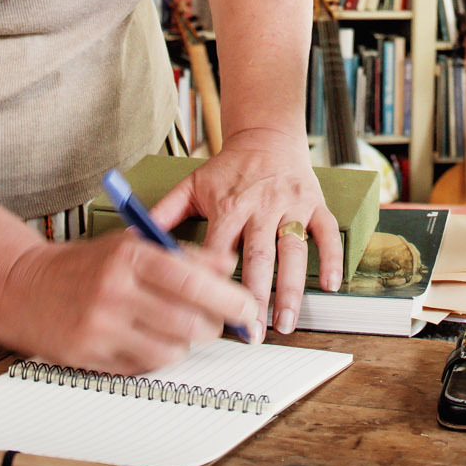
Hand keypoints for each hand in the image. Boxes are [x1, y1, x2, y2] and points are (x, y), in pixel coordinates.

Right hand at [0, 229, 255, 375]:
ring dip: (188, 342)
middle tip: (221, 322)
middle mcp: (116, 291)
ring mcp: (102, 327)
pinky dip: (159, 355)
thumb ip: (182, 252)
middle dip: (216, 325)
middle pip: (190, 320)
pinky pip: (145, 366)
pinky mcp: (92, 355)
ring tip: (182, 327)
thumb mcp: (132, 244)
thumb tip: (228, 262)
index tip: (248, 307)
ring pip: (172, 349)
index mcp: (130, 256)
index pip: (193, 279)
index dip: (229, 298)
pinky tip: (151, 339)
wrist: (24, 287)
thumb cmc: (86, 265)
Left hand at [148, 127, 336, 337]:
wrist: (266, 135)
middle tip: (252, 330)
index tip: (210, 315)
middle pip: (259, 255)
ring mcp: (291, 205)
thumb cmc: (229, 168)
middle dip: (256, 296)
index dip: (214, 283)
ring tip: (285, 322)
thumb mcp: (192, 185)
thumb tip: (133, 238)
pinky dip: (331, 257)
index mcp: (229, 204)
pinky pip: (327, 232)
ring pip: (293, 250)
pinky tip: (330, 284)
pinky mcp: (315, 203)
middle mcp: (261, 205)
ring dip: (290, 288)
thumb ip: (164, 213)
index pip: (220, 250)